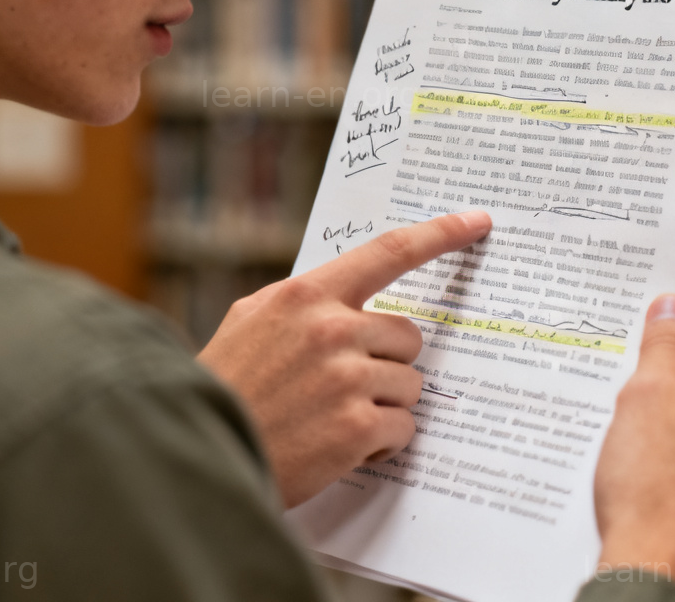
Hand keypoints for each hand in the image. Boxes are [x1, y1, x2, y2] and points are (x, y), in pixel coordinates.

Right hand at [197, 210, 492, 507]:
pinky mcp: (356, 429)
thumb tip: (349, 295)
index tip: (476, 220)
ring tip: (334, 417)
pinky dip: (381, 442)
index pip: (388, 251)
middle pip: (408, 336)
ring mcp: (347, 378)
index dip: (439, 233)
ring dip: (383, 404)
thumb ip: (304, 300)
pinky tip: (341, 446)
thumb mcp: (252, 319)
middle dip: (388, 361)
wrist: (198, 453)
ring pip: (410, 384)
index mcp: (307, 295)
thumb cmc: (227, 384)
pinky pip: (403, 428)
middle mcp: (332, 329)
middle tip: (348, 384)